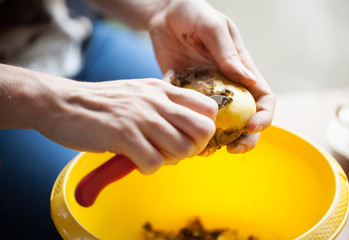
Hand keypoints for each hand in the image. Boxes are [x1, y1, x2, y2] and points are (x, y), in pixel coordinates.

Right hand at [0, 65, 216, 173]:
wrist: (63, 103)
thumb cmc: (103, 102)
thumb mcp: (139, 92)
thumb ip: (163, 104)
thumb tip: (186, 127)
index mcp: (163, 89)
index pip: (208, 107)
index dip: (204, 128)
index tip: (189, 136)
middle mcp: (157, 101)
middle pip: (203, 130)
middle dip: (194, 147)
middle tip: (175, 151)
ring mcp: (141, 118)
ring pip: (183, 149)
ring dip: (171, 160)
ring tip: (153, 156)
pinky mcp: (124, 135)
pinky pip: (155, 163)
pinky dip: (148, 168)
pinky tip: (136, 161)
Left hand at [149, 0, 274, 152]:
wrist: (164, 15)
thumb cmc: (195, 14)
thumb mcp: (214, 28)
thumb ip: (228, 54)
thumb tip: (249, 80)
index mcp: (242, 70)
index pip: (263, 99)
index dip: (264, 117)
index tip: (252, 127)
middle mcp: (227, 86)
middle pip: (244, 119)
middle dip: (245, 138)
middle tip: (232, 149)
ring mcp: (206, 93)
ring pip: (217, 124)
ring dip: (214, 140)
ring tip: (202, 149)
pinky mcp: (185, 94)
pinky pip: (189, 115)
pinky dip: (187, 126)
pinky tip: (178, 131)